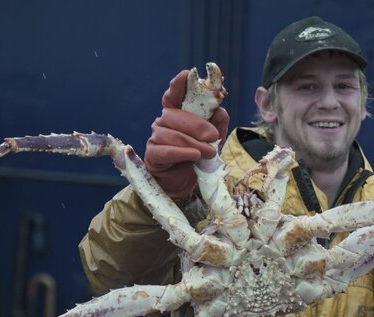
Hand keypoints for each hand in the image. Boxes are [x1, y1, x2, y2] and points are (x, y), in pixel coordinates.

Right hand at [144, 70, 229, 199]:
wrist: (186, 185)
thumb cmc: (198, 158)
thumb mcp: (214, 140)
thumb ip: (218, 124)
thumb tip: (221, 110)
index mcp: (177, 114)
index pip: (174, 95)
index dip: (179, 85)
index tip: (186, 74)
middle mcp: (163, 122)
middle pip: (175, 115)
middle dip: (197, 125)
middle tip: (214, 137)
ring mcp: (155, 138)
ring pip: (172, 133)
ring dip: (194, 143)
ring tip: (208, 152)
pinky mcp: (152, 156)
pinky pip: (165, 150)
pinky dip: (182, 152)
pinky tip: (194, 156)